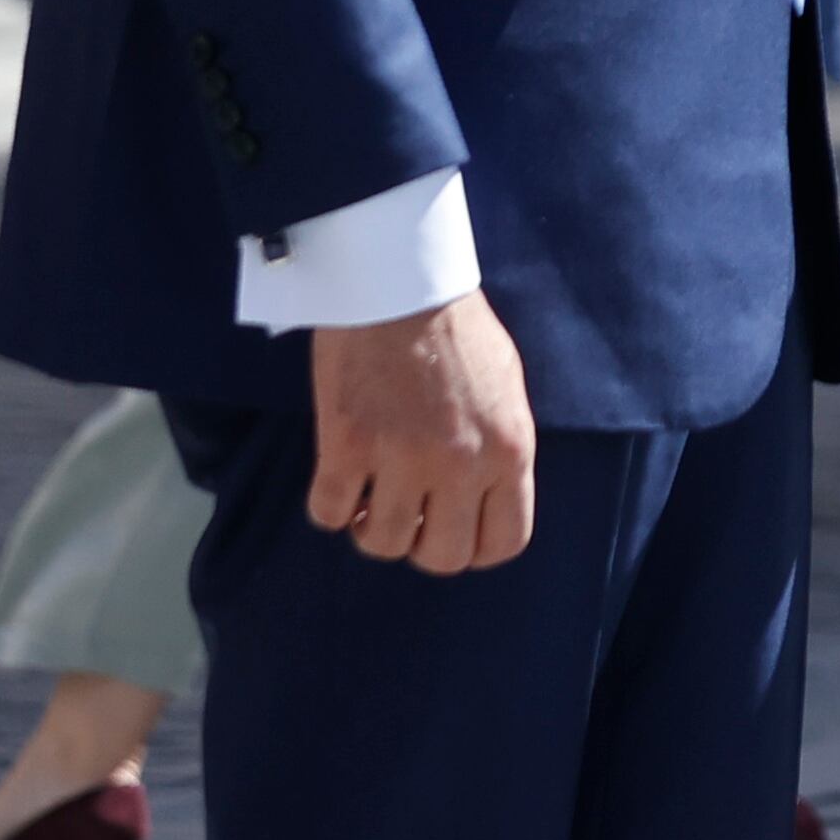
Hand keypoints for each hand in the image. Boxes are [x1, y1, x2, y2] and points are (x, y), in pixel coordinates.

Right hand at [305, 290, 536, 573]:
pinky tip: (340, 478)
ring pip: (384, 544)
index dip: (475, 547)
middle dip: (423, 543)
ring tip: (370, 497)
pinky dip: (330, 505)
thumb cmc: (456, 327)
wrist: (399, 281)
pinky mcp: (346, 445)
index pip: (505, 542)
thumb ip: (499, 450)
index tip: (453, 528)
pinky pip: (329, 513)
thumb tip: (485, 498)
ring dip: (373, 528)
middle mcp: (462, 464)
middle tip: (408, 514)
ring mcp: (402, 458)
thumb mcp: (506, 390)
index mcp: (510, 449)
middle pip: (444, 557)